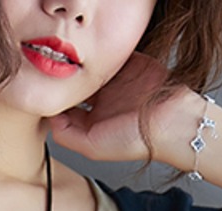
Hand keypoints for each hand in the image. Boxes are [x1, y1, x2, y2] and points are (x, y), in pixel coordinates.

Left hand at [47, 53, 201, 168]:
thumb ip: (67, 136)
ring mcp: (115, 81)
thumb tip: (49, 118)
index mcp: (93, 122)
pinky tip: (93, 51)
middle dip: (66, 77)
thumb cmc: (138, 140)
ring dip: (82, 61)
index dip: (56, 99)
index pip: (67, 108)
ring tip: (74, 57)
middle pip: (76, 84)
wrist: (172, 121)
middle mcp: (103, 101)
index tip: (48, 90)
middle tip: (59, 69)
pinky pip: (108, 53)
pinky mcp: (128, 63)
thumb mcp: (93, 148)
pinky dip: (100, 50)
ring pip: (90, 67)